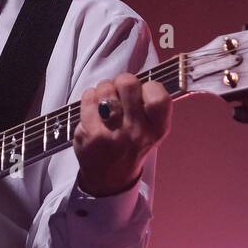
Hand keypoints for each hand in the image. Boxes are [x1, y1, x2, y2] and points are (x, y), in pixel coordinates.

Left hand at [73, 72, 172, 196]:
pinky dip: (89, 97)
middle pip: (128, 83)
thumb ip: (151, 105)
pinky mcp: (91, 134)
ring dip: (103, 89)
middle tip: (118, 93)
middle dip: (121, 81)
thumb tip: (155, 69)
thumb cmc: (131, 145)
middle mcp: (137, 132)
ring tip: (104, 101)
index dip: (148, 86)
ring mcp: (113, 134)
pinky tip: (92, 107)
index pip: (159, 95)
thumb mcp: (151, 130)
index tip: (141, 92)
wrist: (110, 178)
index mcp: (157, 129)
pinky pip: (89, 97)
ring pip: (106, 88)